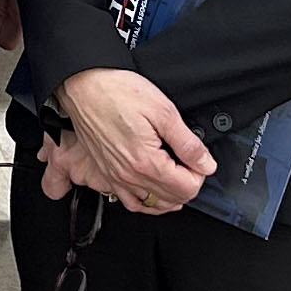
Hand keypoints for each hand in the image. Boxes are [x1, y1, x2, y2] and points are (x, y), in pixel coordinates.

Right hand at [57, 67, 213, 215]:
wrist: (84, 85)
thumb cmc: (116, 92)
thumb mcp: (163, 111)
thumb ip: (188, 143)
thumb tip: (206, 164)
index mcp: (145, 162)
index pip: (187, 188)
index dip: (200, 173)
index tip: (199, 157)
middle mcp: (129, 175)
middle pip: (173, 199)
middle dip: (188, 182)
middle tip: (189, 160)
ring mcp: (116, 176)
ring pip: (153, 205)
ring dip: (171, 194)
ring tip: (177, 174)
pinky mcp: (107, 172)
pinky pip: (130, 202)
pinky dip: (148, 201)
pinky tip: (155, 190)